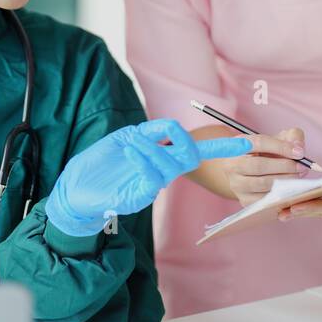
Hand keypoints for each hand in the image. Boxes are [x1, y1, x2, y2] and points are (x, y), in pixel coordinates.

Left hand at [46, 119, 252, 235]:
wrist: (74, 189)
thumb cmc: (99, 164)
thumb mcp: (124, 138)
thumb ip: (149, 131)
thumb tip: (171, 125)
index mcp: (161, 156)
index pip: (196, 149)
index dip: (222, 146)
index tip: (247, 143)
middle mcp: (162, 171)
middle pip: (190, 156)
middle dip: (187, 141)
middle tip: (174, 131)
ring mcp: (152, 185)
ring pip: (171, 165)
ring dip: (155, 147)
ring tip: (133, 142)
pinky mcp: (139, 196)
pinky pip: (152, 177)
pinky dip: (145, 159)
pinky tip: (131, 150)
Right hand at [215, 127, 307, 206]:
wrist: (249, 172)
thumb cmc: (267, 153)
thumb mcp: (277, 139)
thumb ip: (291, 136)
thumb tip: (299, 147)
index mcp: (238, 144)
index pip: (259, 143)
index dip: (281, 147)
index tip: (300, 153)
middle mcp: (232, 164)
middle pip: (258, 165)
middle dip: (284, 166)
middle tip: (302, 167)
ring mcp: (236, 184)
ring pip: (262, 184)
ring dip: (285, 181)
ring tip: (299, 177)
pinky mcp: (244, 200)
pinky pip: (265, 200)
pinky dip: (281, 195)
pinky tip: (293, 190)